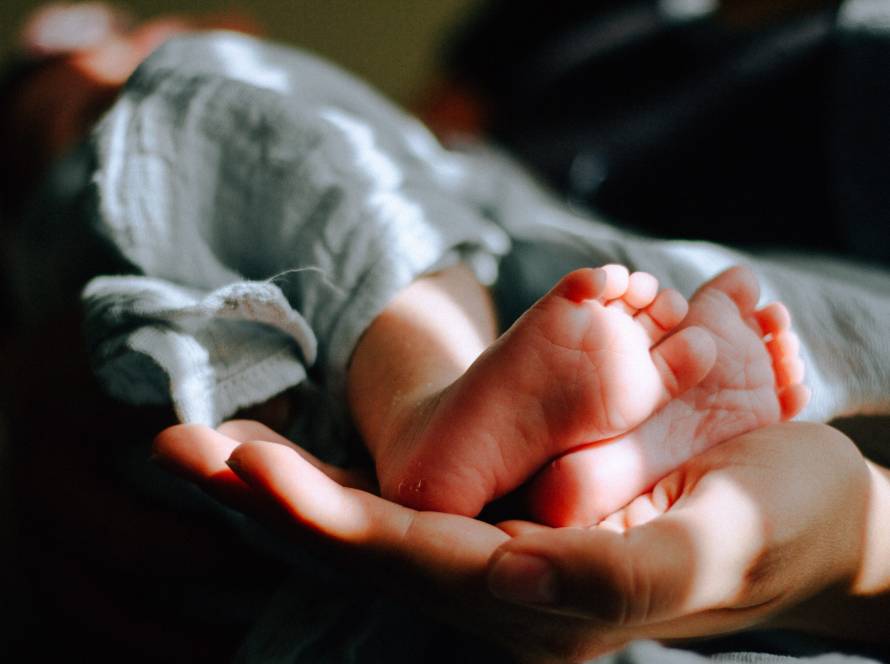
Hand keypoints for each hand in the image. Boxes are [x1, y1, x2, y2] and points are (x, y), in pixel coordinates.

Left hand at [153, 421, 878, 660]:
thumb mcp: (713, 543)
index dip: (320, 513)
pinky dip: (332, 479)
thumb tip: (511, 567)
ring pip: (366, 528)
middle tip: (172, 448)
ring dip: (281, 488)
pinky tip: (283, 455)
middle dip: (265, 502)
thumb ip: (616, 566)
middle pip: (359, 548)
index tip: (240, 463)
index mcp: (543, 604)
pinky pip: (401, 507)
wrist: (802, 516)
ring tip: (199, 445)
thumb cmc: (773, 521)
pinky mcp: (505, 523)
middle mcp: (502, 591)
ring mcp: (496, 560)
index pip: (406, 560)